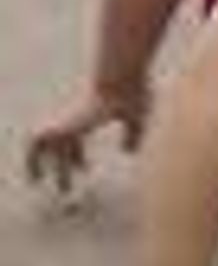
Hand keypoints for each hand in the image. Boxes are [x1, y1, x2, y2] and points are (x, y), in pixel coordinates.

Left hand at [25, 89, 144, 196]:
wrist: (121, 78)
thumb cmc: (132, 93)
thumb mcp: (136, 119)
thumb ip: (133, 135)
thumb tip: (129, 152)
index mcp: (88, 117)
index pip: (76, 140)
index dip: (78, 156)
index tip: (85, 170)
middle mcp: (73, 119)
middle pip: (61, 146)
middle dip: (62, 165)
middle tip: (63, 186)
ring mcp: (66, 121)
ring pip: (45, 147)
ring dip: (37, 164)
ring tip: (35, 182)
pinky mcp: (61, 125)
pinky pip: (37, 145)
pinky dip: (32, 159)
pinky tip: (36, 176)